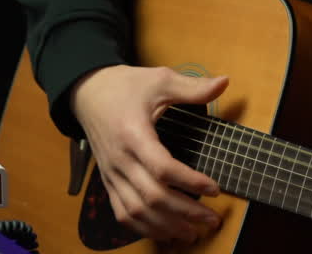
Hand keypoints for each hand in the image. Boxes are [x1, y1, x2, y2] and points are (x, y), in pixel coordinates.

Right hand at [70, 64, 227, 242]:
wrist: (87, 92)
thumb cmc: (125, 86)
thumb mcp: (159, 79)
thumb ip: (192, 86)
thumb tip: (224, 82)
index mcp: (133, 134)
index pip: (162, 167)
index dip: (190, 181)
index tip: (215, 188)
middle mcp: (120, 159)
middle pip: (152, 196)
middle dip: (185, 212)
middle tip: (212, 219)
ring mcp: (111, 173)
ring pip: (137, 211)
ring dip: (167, 226)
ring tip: (193, 232)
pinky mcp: (108, 181)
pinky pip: (122, 213)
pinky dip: (144, 228)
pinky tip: (166, 232)